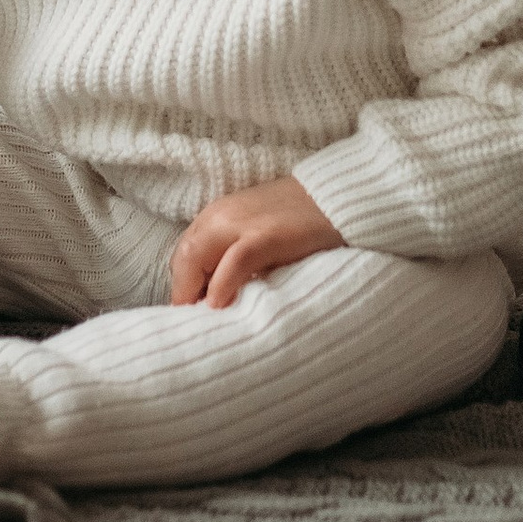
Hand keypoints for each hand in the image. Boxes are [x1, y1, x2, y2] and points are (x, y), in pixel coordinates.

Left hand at [169, 175, 343, 309]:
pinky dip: (222, 285)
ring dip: (193, 291)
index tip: (192, 314)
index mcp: (217, 216)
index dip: (184, 287)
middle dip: (183, 293)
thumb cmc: (301, 221)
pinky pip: (234, 262)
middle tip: (194, 325)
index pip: (183, 255)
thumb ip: (233, 254)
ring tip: (203, 321)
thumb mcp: (256, 231)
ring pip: (196, 256)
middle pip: (183, 258)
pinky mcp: (267, 236)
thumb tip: (217, 294)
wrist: (339, 196)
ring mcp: (242, 224)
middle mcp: (221, 216)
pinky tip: (222, 305)